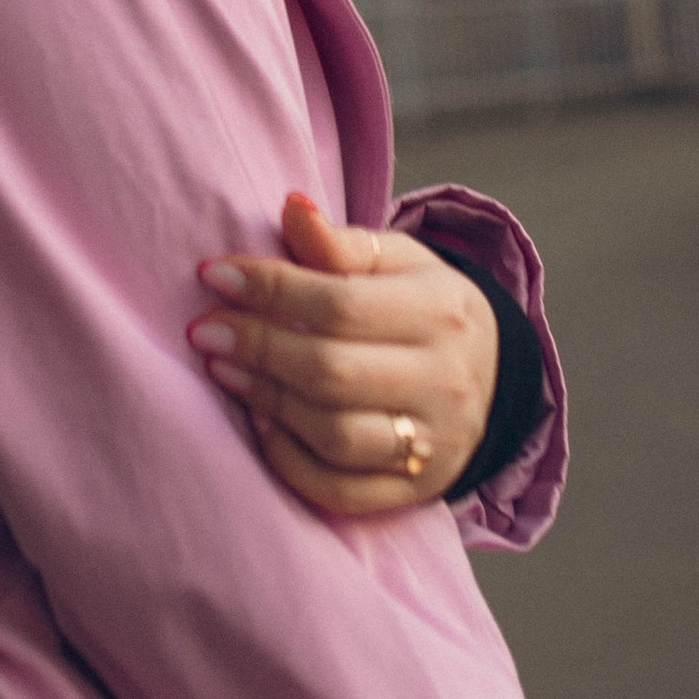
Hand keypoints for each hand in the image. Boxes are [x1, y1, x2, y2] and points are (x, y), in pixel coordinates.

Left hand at [186, 196, 498, 516]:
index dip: (269, 288)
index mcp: (441, 312)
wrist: (492, 375)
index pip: (340, 303)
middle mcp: (444, 382)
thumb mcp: (398, 261)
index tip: (213, 275)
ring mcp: (433, 445)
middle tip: (205, 331)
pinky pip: (339, 491)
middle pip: (332, 371)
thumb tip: (291, 208)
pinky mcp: (416, 491)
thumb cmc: (426, 307)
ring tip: (224, 371)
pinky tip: (261, 425)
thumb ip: (341, 243)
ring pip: (333, 435)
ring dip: (266, 402)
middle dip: (257, 348)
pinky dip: (290, 462)